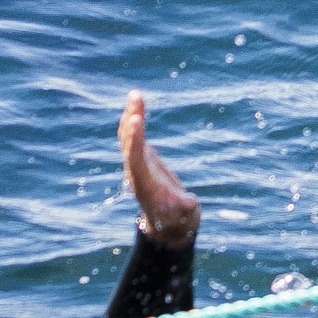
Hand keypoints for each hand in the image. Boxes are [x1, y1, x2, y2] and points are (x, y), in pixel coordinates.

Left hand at [118, 90, 198, 247]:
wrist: (169, 224)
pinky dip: (134, 119)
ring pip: (128, 136)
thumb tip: (190, 204)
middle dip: (131, 120)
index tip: (136, 120)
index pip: (135, 158)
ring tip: (136, 94)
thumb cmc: (179, 220)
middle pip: (128, 142)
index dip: (134, 139)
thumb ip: (186, 210)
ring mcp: (136, 164)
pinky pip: (133, 136)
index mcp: (143, 184)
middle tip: (136, 97)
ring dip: (131, 115)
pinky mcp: (141, 159)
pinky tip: (137, 104)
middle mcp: (135, 171)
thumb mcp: (184, 217)